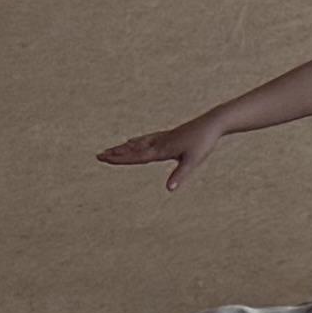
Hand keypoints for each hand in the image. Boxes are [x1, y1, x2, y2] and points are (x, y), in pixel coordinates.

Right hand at [102, 111, 226, 188]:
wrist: (213, 123)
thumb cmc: (204, 142)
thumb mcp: (193, 161)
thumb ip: (180, 175)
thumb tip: (169, 189)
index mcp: (161, 150)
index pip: (136, 157)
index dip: (120, 159)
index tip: (104, 159)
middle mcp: (159, 143)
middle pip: (132, 149)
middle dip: (115, 154)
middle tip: (98, 156)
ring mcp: (163, 137)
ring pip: (138, 143)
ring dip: (123, 147)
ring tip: (110, 149)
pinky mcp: (169, 134)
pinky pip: (147, 138)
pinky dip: (136, 141)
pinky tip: (133, 140)